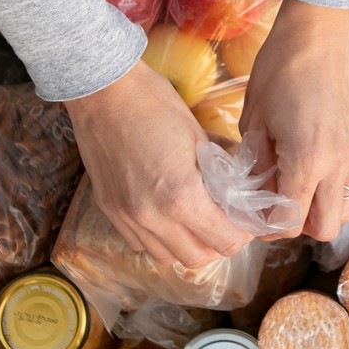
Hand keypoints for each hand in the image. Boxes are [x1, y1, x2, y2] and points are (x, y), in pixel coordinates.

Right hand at [64, 59, 252, 266]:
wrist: (103, 90)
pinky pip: (140, 243)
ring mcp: (126, 217)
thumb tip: (238, 195)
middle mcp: (151, 217)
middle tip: (226, 222)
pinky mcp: (109, 210)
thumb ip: (220, 175)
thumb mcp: (200, 138)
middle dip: (218, 243)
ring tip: (197, 221)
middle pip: (198, 258)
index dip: (242, 233)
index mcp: (181, 197)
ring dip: (188, 245)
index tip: (245, 220)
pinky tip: (167, 216)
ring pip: (167, 257)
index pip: (225, 241)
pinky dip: (159, 239)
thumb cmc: (155, 104)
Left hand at [240, 0, 348, 241]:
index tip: (258, 216)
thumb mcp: (254, 121)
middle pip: (325, 228)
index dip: (270, 226)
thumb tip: (258, 194)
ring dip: (325, 210)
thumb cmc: (278, 71)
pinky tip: (331, 175)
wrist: (317, 36)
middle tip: (281, 205)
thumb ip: (258, 165)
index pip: (290, 221)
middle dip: (299, 225)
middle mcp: (337, 164)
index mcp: (304, 160)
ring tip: (305, 190)